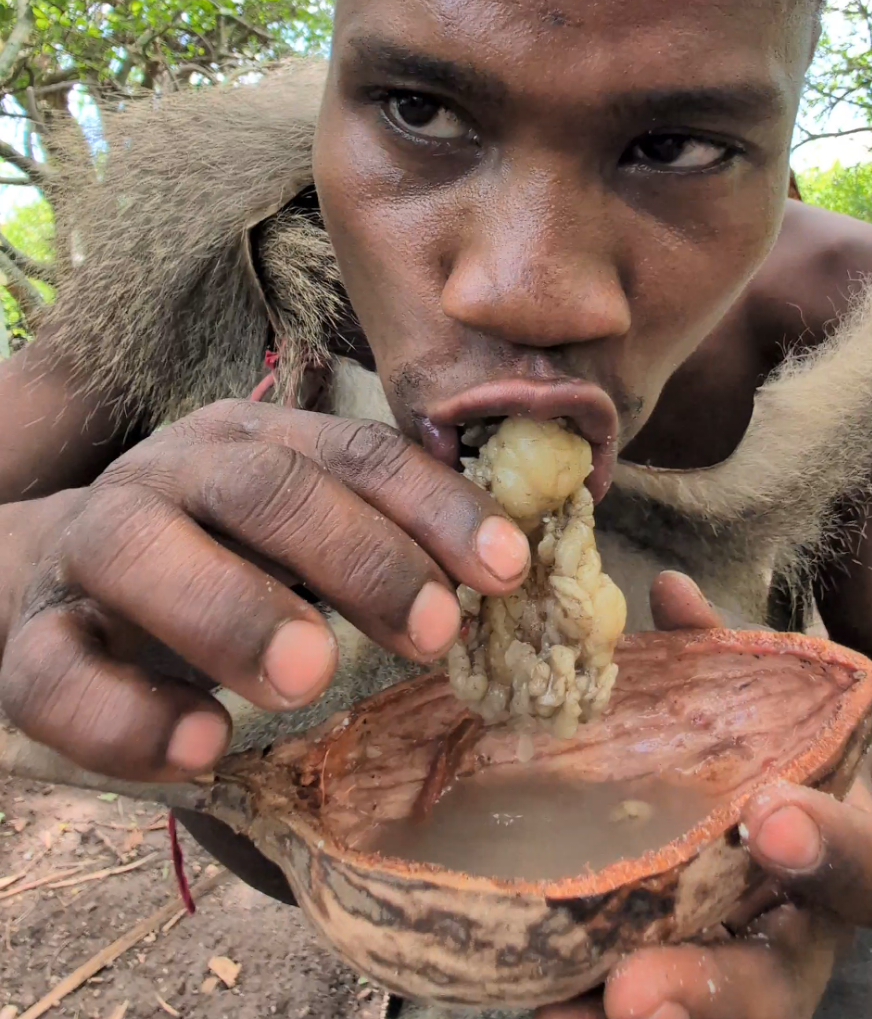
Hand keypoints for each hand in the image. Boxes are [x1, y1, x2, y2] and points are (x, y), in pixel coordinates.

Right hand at [0, 401, 529, 782]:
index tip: (506, 570)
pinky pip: (58, 674)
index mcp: (251, 441)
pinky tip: (202, 747)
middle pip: (261, 488)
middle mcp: (170, 474)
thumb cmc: (215, 555)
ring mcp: (91, 547)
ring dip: (234, 610)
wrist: (54, 576)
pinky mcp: (30, 638)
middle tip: (432, 630)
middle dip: (357, 555)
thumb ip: (377, 542)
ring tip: (310, 677)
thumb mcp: (296, 533)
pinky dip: (129, 716)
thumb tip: (501, 582)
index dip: (436, 506)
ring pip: (142, 551)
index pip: (355, 453)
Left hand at [536, 572, 871, 1018]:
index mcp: (847, 854)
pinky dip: (591, 1017)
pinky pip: (650, 1013)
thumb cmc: (779, 750)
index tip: (770, 816)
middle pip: (780, 989)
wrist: (806, 818)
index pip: (863, 865)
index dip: (827, 846)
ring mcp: (746, 969)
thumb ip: (723, 656)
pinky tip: (535, 1007)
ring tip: (562, 1018)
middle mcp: (801, 933)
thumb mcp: (768, 705)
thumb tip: (668, 589)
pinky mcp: (688, 982)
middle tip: (636, 987)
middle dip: (715, 991)